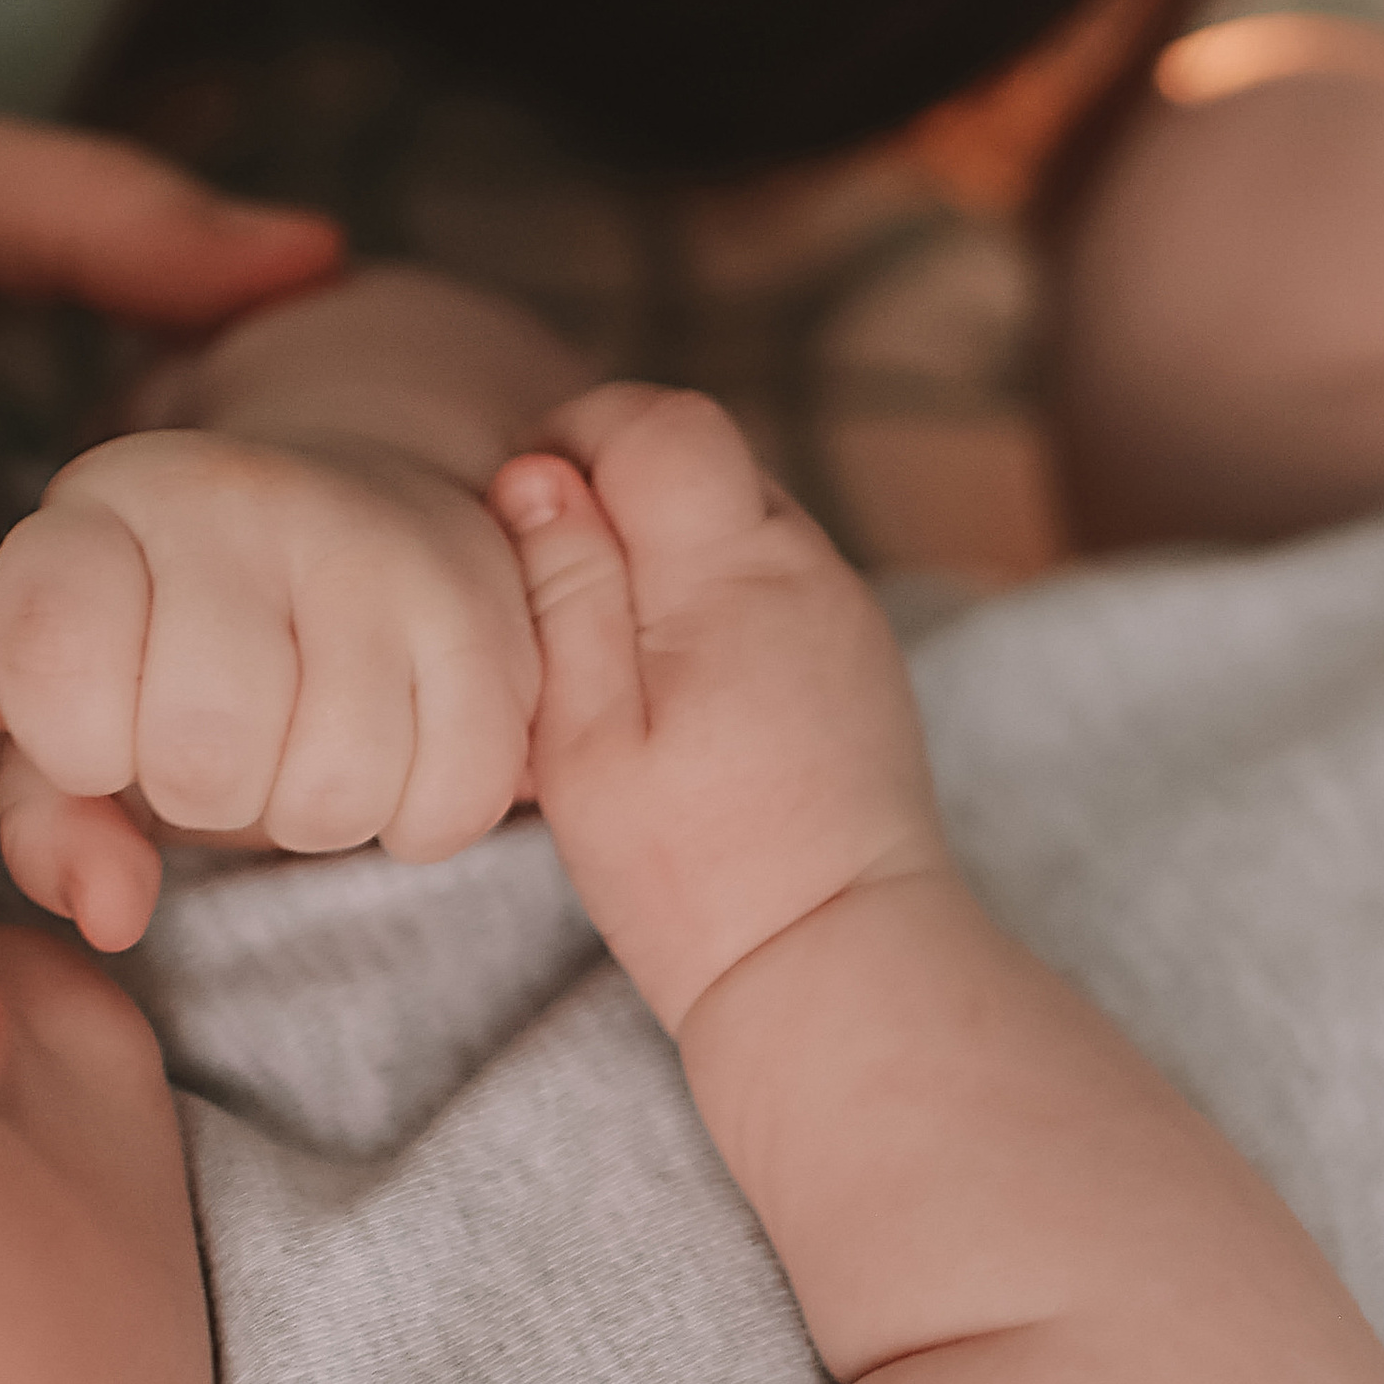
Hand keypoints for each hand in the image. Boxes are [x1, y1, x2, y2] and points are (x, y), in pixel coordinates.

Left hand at [0, 425, 540, 944]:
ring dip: (311, 813)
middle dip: (201, 794)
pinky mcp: (488, 613)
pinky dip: (418, 817)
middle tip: (218, 741)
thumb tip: (114, 917)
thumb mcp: (77, 700)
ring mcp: (378, 549)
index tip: (105, 721)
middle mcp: (245, 498)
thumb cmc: (184, 637)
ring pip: (333, 792)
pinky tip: (394, 751)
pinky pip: (452, 799)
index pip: (53, 651)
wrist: (367, 511)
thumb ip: (48, 816)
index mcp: (112, 504)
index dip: (75, 740)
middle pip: (200, 753)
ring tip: (302, 742)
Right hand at [488, 386, 946, 1031]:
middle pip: (703, 455)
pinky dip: (713, 596)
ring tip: (612, 652)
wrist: (834, 963)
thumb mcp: (585, 741)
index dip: (581, 435)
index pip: (663, 420)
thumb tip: (537, 472)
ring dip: (666, 547)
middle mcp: (808, 567)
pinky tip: (675, 687)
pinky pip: (772, 575)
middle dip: (618, 490)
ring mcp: (843, 607)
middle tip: (555, 590)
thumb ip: (563, 593)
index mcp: (736, 574)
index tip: (526, 511)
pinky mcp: (857, 653)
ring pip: (737, 513)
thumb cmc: (693, 871)